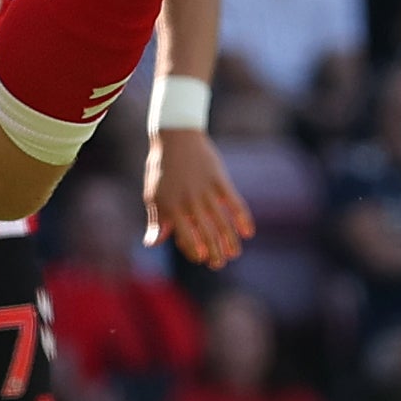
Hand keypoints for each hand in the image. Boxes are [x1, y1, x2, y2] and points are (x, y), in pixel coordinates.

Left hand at [144, 123, 251, 266]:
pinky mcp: (219, 179)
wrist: (175, 137)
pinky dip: (242, 218)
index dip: (194, 249)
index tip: (202, 258)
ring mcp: (205, 190)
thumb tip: (152, 243)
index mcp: (171, 207)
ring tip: (234, 254)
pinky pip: (234, 202)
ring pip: (221, 222)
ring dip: (229, 240)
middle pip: (205, 232)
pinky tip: (248, 232)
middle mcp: (189, 201)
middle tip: (220, 264)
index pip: (185, 236)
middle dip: (214, 251)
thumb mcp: (153, 194)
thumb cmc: (161, 168)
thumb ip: (157, 221)